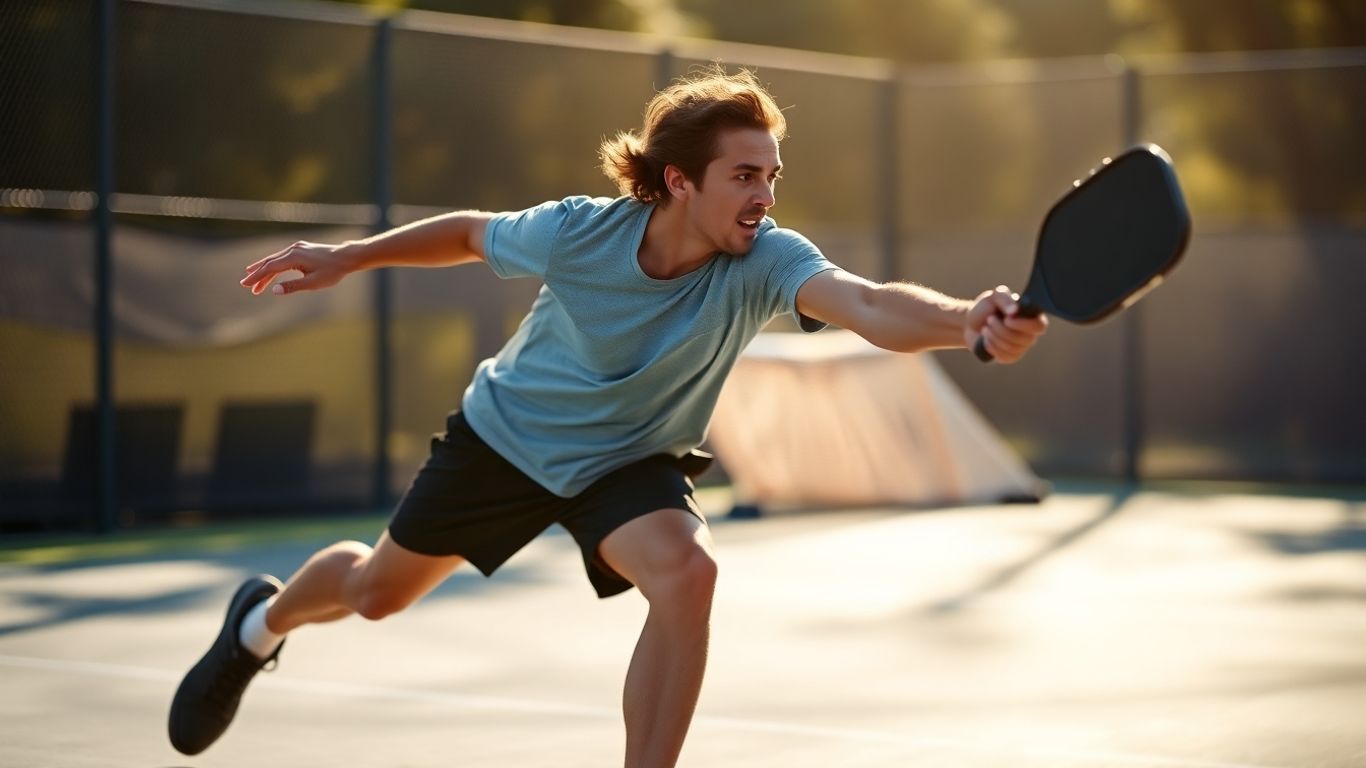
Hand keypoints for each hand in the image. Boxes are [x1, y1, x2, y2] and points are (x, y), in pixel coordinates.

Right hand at [240, 241, 354, 295]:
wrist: (346, 257)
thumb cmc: (332, 271)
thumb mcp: (313, 283)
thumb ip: (293, 286)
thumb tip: (274, 290)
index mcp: (293, 257)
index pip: (270, 268)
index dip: (257, 277)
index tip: (246, 285)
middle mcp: (293, 249)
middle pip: (270, 263)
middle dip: (257, 274)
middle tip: (246, 285)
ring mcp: (297, 248)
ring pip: (276, 260)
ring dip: (265, 271)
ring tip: (254, 281)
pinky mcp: (301, 249)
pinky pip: (283, 258)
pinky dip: (275, 265)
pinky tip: (270, 271)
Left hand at [965, 286, 1047, 363]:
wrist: (971, 324)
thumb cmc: (986, 308)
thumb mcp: (994, 296)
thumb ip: (1005, 298)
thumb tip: (1015, 311)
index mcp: (1031, 317)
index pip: (1039, 326)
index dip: (1023, 325)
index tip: (1006, 319)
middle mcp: (1030, 333)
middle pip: (1024, 339)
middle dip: (1002, 329)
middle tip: (990, 319)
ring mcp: (1021, 347)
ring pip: (1012, 348)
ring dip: (993, 336)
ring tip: (985, 328)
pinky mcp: (1010, 357)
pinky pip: (1005, 356)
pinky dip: (991, 346)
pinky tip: (986, 339)